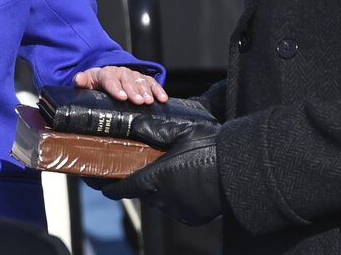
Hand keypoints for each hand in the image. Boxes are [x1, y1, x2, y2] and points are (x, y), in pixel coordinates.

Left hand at [73, 66, 167, 104]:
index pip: (110, 79)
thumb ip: (81, 81)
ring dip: (146, 91)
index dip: (116, 88)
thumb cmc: (96, 83)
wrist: (106, 76)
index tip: (122, 97)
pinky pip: (152, 83)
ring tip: (149, 101)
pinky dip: (158, 90)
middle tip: (138, 102)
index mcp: (106, 73)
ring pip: (141, 81)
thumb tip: (77, 80)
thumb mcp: (87, 82)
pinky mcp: (143, 79)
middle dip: (133, 91)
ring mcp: (133, 75)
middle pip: (128, 81)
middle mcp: (121, 72)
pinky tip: (163, 99)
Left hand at [100, 115, 221, 225]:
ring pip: (159, 202)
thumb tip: (134, 124)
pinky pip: (176, 208)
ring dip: (157, 191)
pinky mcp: (192, 216)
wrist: (240, 170)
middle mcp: (164, 198)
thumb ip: (154, 130)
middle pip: (142, 193)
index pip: (123, 188)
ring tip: (164, 173)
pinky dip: (174, 198)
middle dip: (138, 183)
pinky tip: (181, 183)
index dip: (109, 187)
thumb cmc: (210, 148)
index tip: (101, 184)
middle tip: (137, 168)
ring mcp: (178, 210)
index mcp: (156, 178)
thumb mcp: (180, 132)